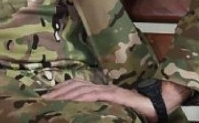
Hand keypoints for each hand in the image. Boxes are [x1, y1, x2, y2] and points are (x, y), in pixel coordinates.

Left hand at [41, 79, 156, 121]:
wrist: (155, 105)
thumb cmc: (135, 109)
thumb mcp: (112, 109)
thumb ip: (98, 109)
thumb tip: (82, 113)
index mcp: (99, 89)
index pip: (76, 85)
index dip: (61, 88)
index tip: (47, 95)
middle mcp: (101, 87)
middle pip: (75, 85)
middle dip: (58, 90)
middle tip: (43, 98)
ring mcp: (108, 90)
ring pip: (82, 88)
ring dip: (66, 93)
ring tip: (53, 99)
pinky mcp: (115, 96)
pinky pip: (96, 95)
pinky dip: (83, 96)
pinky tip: (74, 99)